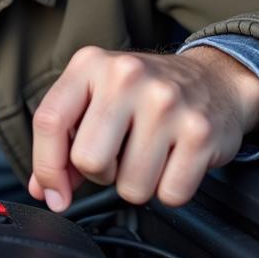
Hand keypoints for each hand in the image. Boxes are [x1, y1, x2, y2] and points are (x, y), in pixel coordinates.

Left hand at [27, 45, 258, 211]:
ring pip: (130, 185)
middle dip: (100, 174)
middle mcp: (126, 77)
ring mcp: (166, 103)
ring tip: (146, 156)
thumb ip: (64, 140)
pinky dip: (168, 190)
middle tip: (116, 158)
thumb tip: (44, 188)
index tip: (54, 192)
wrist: (215, 80)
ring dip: (136, 184)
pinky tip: (172, 162)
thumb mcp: (96, 97)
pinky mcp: (199, 132)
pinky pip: (169, 193)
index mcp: (90, 64)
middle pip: (88, 160)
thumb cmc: (144, 94)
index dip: (46, 166)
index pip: (49, 121)